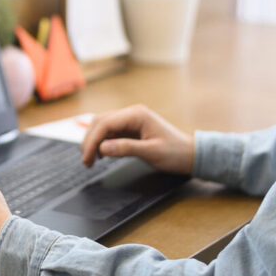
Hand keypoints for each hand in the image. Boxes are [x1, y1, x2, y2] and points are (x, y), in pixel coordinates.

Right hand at [80, 104, 194, 174]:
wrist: (190, 154)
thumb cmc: (175, 152)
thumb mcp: (152, 152)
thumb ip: (126, 148)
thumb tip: (102, 148)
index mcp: (137, 115)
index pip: (105, 123)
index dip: (92, 140)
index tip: (87, 157)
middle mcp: (131, 114)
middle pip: (100, 122)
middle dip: (89, 140)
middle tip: (86, 161)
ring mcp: (130, 120)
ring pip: (102, 126)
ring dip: (94, 141)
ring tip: (91, 160)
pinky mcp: (130, 129)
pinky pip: (110, 133)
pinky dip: (102, 143)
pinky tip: (101, 155)